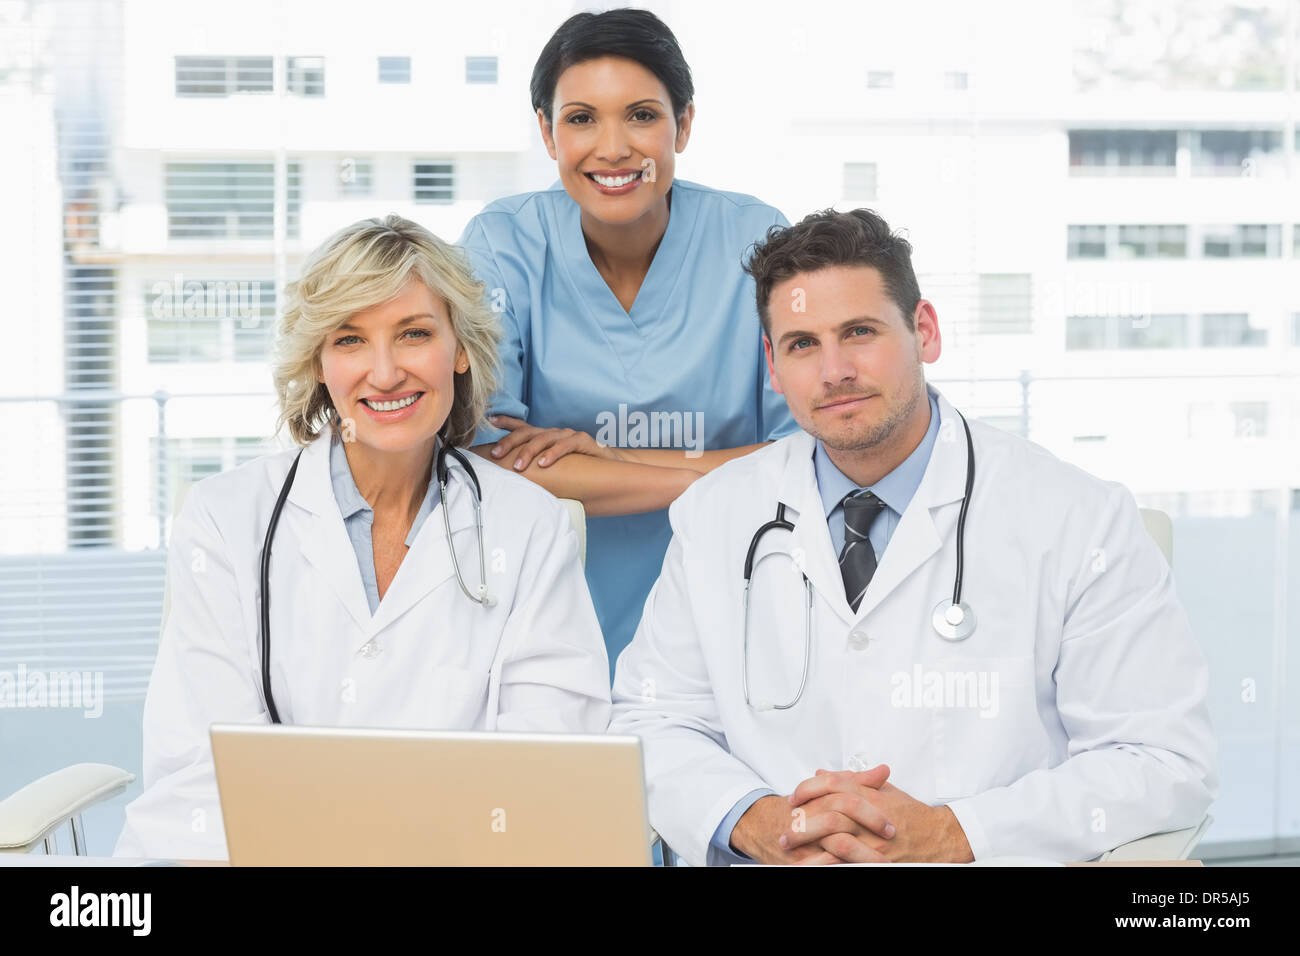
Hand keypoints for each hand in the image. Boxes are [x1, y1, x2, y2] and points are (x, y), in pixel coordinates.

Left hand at [486, 415, 623, 469]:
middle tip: (496, 455)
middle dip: (510, 442)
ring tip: (519, 466)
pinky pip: (566, 445)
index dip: (506, 421)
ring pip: (544, 438)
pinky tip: (543, 463)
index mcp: (545, 438)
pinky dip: (553, 454)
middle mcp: (555, 433)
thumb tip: (510, 482)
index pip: (522, 427)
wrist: (612, 468)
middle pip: (528, 432)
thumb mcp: (554, 469)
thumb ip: (536, 470)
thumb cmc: (579, 470)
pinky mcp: (584, 441)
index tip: (489, 419)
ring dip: (529, 452)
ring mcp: (569, 436)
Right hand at [730, 764, 893, 864]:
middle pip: (841, 818)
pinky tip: (856, 866)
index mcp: (817, 798)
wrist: (761, 825)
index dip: (871, 810)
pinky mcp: (797, 859)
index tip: (890, 822)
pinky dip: (841, 865)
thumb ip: (855, 781)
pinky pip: (822, 864)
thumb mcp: (826, 791)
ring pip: (835, 844)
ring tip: (883, 861)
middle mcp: (808, 816)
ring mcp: (802, 839)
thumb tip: (883, 771)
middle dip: (868, 828)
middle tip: (889, 838)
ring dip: (862, 854)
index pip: (845, 797)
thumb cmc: (800, 808)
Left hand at [784, 768, 973, 863]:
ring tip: (790, 845)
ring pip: (834, 837)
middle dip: (802, 817)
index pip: (833, 785)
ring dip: (809, 841)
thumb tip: (821, 773)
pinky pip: (846, 861)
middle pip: (828, 811)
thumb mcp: (883, 790)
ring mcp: (874, 841)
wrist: (938, 838)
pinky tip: (810, 862)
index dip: (808, 788)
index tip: (793, 797)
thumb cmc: (910, 813)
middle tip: (785, 824)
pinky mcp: (876, 861)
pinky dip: (825, 861)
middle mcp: (871, 817)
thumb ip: (852, 780)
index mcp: (871, 795)